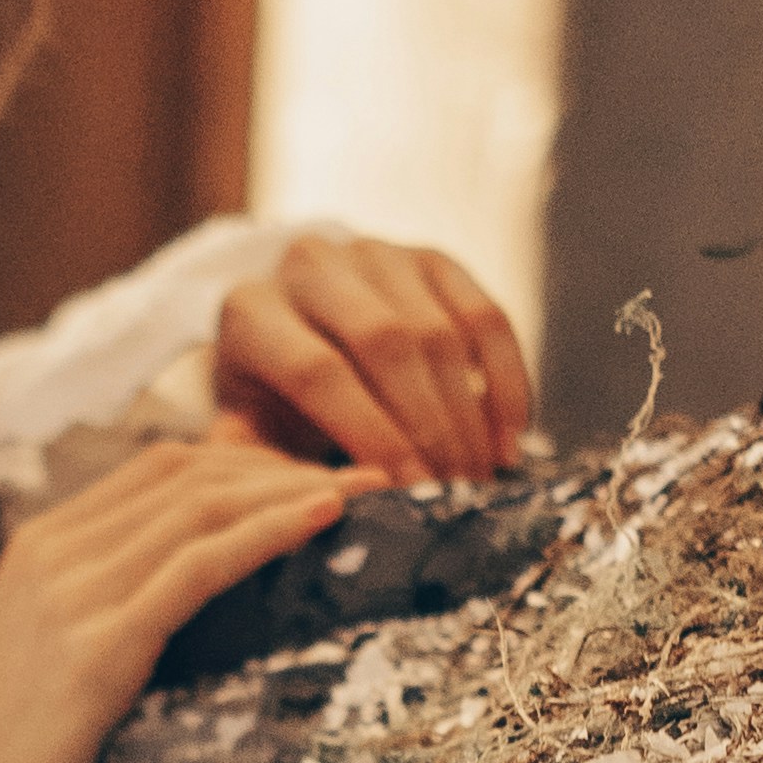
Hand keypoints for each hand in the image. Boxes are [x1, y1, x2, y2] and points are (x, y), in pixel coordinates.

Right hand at [0, 432, 354, 762]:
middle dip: (281, 466)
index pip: (157, 469)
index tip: (309, 477)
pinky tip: (322, 520)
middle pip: (186, 475)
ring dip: (291, 490)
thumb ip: (110, 607)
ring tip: (369, 491)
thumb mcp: (56, 659)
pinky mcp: (96, 649)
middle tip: (363, 477)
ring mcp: (69, 597)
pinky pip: (198, 568)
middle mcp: (50, 555)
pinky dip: (268, 533)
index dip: (243, 461)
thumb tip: (197, 591)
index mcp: (38, 546)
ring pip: (199, 509)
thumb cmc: (19, 761)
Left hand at [216, 229, 534, 481]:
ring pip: (437, 332)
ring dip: (469, 415)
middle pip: (386, 344)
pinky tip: (512, 436)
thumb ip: (270, 472)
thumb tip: (325, 507)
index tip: (407, 491)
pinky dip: (506, 380)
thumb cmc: (272, 408)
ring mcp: (375, 254)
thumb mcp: (249, 440)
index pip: (318, 372)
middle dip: (428, 428)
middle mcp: (310, 265)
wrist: (295, 337)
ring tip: (482, 477)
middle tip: (454, 491)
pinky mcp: (431, 258)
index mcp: (250, 312)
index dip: (369, 435)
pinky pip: (484, 315)